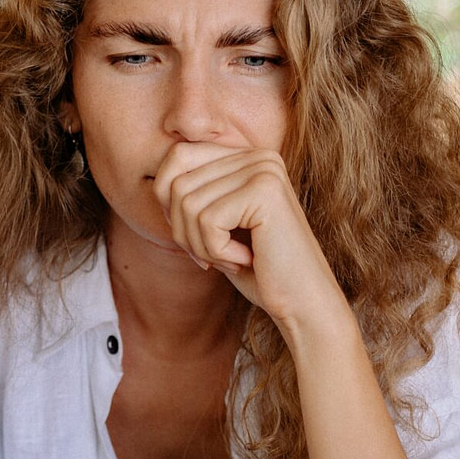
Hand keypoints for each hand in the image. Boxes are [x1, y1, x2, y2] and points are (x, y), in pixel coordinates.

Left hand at [151, 141, 351, 336]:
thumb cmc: (260, 270)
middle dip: (183, 231)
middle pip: (176, 183)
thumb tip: (156, 182)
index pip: (177, 158)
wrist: (303, 303)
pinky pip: (206, 220)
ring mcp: (263, 170)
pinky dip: (216, 251)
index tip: (196, 239)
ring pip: (186, 203)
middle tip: (213, 256)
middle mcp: (257, 155)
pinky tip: (245, 259)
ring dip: (200, 244)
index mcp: (247, 157)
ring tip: (230, 259)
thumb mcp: (218, 228)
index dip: (170, 205)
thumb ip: (193, 197)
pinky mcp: (264, 192)